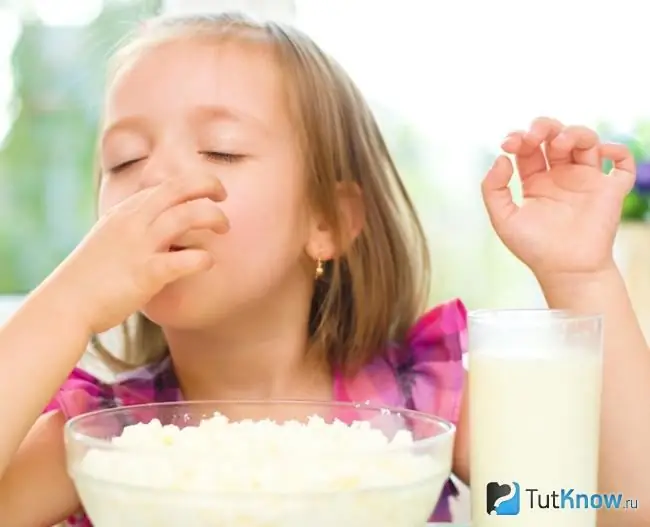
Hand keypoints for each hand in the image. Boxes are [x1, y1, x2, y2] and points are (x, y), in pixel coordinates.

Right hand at [54, 176, 228, 333]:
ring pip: (188, 215)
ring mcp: (140, 246)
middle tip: (224, 195)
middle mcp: (134, 221)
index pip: (165, 184)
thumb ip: (134, 227)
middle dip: (208, 184)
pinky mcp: (146, 273)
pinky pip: (186, 260)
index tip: (207, 192)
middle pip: (179, 187)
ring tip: (225, 228)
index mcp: (126, 211)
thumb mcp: (109, 238)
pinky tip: (208, 262)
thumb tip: (159, 225)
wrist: (66, 303)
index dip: (191, 183)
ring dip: (214, 217)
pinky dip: (203, 258)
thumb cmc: (90, 276)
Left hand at [481, 117, 635, 281]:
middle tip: (534, 135)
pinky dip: (617, 149)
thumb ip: (493, 189)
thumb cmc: (534, 249)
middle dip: (544, 127)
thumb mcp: (503, 220)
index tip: (508, 143)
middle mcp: (561, 176)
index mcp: (536, 181)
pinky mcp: (610, 189)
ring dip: (574, 133)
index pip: (528, 148)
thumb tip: (501, 158)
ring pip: (586, 141)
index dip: (519, 138)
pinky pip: (622, 162)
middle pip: (556, 136)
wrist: (567, 270)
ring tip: (560, 142)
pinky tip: (601, 152)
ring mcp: (586, 180)